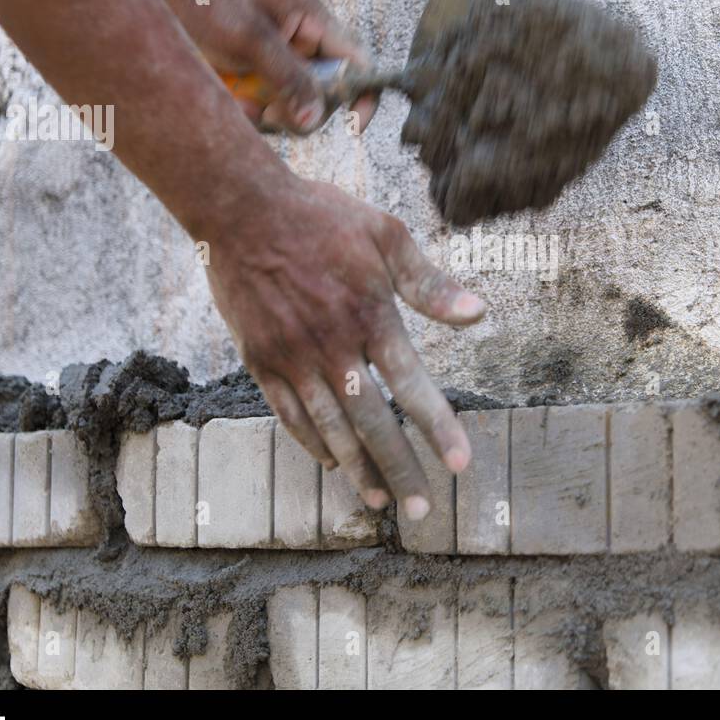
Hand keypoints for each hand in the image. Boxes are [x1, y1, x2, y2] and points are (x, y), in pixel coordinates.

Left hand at [166, 0, 378, 133]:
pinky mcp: (261, 81)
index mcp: (314, 21)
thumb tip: (315, 120)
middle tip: (269, 113)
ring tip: (239, 101)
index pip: (359, 62)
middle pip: (328, 96)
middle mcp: (305, 45)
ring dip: (270, 115)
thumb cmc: (205, 3)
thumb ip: (288, 77)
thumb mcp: (250, 38)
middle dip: (300, 110)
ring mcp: (283, 65)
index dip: (363, 95)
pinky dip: (251, 113)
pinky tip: (230, 99)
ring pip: (297, 110)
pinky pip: (270, 112)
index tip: (352, 125)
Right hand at [204, 162, 485, 516]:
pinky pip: (289, 416)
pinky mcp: (261, 360)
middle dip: (401, 469)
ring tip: (381, 502)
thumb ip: (430, 283)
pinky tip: (334, 466)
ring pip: (330, 428)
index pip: (413, 385)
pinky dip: (313, 444)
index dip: (439, 428)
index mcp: (370, 315)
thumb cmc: (322, 217)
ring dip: (358, 469)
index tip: (462, 465)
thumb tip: (478, 313)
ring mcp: (293, 357)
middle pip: (373, 422)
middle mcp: (333, 345)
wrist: (241, 209)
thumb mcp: (385, 236)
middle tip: (423, 511)